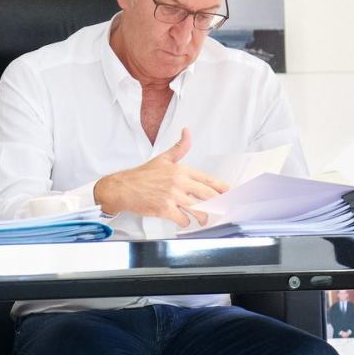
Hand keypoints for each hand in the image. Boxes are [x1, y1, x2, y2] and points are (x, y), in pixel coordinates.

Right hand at [93, 128, 227, 226]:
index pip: (208, 180)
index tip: (230, 195)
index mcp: (181, 170)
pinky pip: (182, 219)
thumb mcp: (163, 159)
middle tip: (221, 211)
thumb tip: (187, 132)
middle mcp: (179, 182)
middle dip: (218, 205)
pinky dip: (186, 223)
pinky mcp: (164, 208)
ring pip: (198, 209)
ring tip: (203, 221)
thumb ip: (180, 147)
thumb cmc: (142, 175)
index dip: (222, 189)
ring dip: (203, 218)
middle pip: (208, 195)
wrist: (122, 187)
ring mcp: (172, 196)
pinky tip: (185, 222)